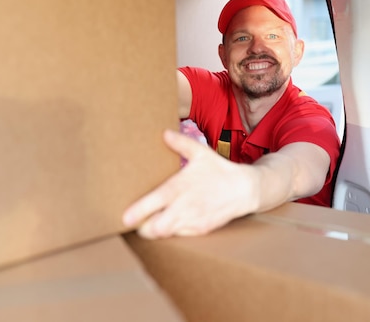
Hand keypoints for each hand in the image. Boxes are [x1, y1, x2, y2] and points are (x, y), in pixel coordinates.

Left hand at [122, 129, 258, 238]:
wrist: (245, 189)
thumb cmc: (220, 170)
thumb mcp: (201, 153)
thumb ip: (181, 143)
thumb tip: (164, 133)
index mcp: (180, 188)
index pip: (153, 204)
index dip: (137, 213)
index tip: (124, 217)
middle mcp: (184, 207)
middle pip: (155, 227)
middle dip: (142, 228)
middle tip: (136, 222)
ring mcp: (193, 220)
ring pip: (166, 234)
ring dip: (155, 231)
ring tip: (149, 224)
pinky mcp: (201, 230)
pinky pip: (179, 235)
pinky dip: (172, 232)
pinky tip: (170, 223)